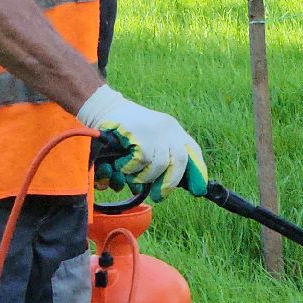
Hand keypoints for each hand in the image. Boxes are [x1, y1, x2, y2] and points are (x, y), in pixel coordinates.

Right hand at [77, 86, 206, 197]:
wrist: (104, 107)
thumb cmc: (126, 127)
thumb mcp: (149, 137)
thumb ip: (160, 156)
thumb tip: (164, 188)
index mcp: (173, 129)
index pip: (193, 150)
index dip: (197, 171)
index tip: (198, 190)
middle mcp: (169, 128)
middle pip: (180, 161)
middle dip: (170, 182)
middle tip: (159, 195)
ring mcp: (155, 130)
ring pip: (159, 165)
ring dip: (144, 176)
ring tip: (132, 175)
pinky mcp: (141, 133)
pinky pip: (141, 161)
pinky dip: (130, 168)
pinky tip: (122, 164)